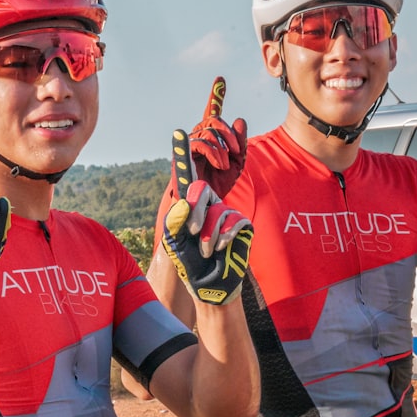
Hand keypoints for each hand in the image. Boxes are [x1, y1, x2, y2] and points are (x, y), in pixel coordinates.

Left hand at [163, 128, 252, 304]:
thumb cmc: (189, 262)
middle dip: (195, 212)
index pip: (187, 175)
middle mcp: (209, 203)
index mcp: (189, 204)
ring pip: (218, 210)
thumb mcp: (174, 242)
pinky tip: (220, 247)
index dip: (183, 154)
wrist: (209, 284)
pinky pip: (233, 221)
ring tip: (205, 250)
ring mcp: (227, 212)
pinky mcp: (242, 224)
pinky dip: (223, 237)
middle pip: (202, 190)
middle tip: (190, 232)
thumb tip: (183, 202)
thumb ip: (174, 222)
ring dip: (207, 235)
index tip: (179, 132)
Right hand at [179, 76, 247, 198]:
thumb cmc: (219, 184)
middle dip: (230, 134)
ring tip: (226, 165)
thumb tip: (239, 119)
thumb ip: (240, 142)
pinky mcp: (182, 153)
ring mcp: (189, 144)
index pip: (212, 113)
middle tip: (237, 150)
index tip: (220, 80)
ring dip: (223, 147)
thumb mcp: (237, 162)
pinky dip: (215, 153)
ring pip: (209, 131)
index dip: (216, 96)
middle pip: (214, 120)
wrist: (206, 201)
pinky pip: (202, 142)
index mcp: (211, 137)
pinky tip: (220, 165)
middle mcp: (197, 136)